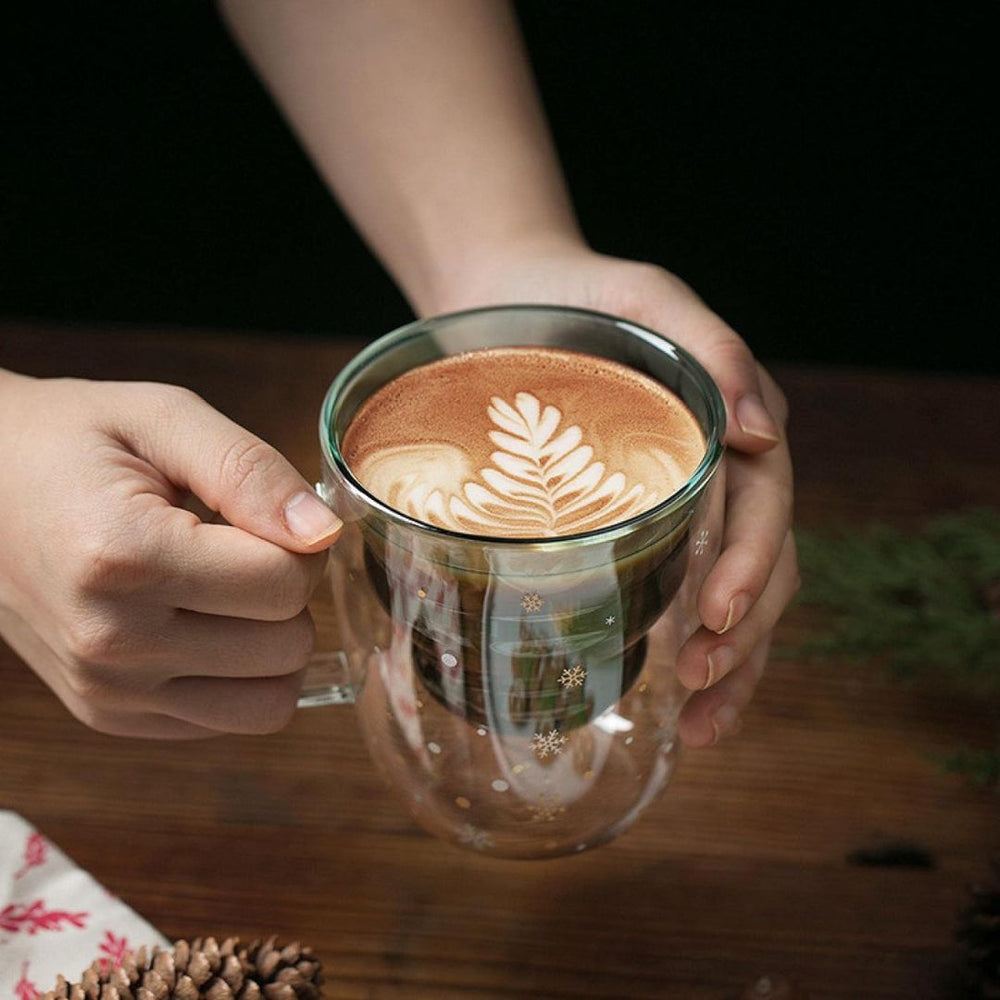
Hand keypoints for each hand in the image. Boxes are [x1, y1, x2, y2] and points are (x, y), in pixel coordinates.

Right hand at [0, 372, 341, 737]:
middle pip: (286, 645)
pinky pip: (231, 720)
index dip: (300, 542)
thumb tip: (323, 532)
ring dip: (273, 643)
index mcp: (124, 557)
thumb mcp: (162, 418)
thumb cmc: (72, 444)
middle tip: (241, 548)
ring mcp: (107, 690)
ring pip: (271, 701)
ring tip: (228, 591)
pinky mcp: (109, 716)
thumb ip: (250, 470)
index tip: (262, 516)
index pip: (284, 583)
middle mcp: (111, 641)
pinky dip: (242, 677)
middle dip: (288, 591)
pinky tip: (205, 625)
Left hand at [431, 241, 797, 745]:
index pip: (765, 507)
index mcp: (734, 425)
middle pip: (761, 564)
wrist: (507, 301)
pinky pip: (679, 593)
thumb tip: (763, 432)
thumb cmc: (578, 295)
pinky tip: (672, 698)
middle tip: (698, 684)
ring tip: (700, 725)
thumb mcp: (647, 298)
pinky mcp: (643, 526)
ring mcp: (686, 504)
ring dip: (730, 663)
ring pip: (732, 594)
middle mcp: (722, 472)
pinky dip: (686, 650)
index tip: (714, 617)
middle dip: (741, 633)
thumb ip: (713, 349)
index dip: (749, 566)